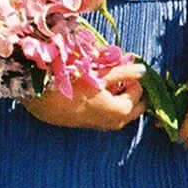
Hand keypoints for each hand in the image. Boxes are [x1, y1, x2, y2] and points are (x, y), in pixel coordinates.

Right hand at [23, 60, 144, 130]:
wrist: (44, 101)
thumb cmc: (75, 85)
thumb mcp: (102, 75)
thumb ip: (125, 72)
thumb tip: (143, 70)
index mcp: (122, 111)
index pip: (139, 91)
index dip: (134, 76)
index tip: (126, 63)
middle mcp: (115, 122)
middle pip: (133, 104)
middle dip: (130, 87)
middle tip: (121, 70)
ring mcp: (103, 125)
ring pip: (120, 107)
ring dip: (118, 92)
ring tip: (106, 76)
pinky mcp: (91, 124)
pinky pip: (107, 111)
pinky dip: (107, 99)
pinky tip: (96, 87)